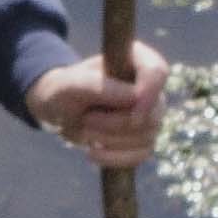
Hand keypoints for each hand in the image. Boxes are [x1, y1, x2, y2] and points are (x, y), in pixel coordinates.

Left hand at [26, 37, 169, 171]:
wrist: (59, 110)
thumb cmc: (63, 90)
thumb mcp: (69, 85)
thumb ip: (97, 86)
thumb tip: (135, 97)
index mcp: (135, 60)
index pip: (158, 72)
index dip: (149, 91)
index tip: (133, 105)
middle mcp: (148, 87)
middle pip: (152, 113)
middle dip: (116, 123)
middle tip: (86, 119)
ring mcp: (149, 114)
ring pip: (147, 136)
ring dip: (111, 140)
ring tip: (85, 131)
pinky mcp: (143, 138)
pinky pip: (142, 154)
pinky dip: (116, 157)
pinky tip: (93, 153)